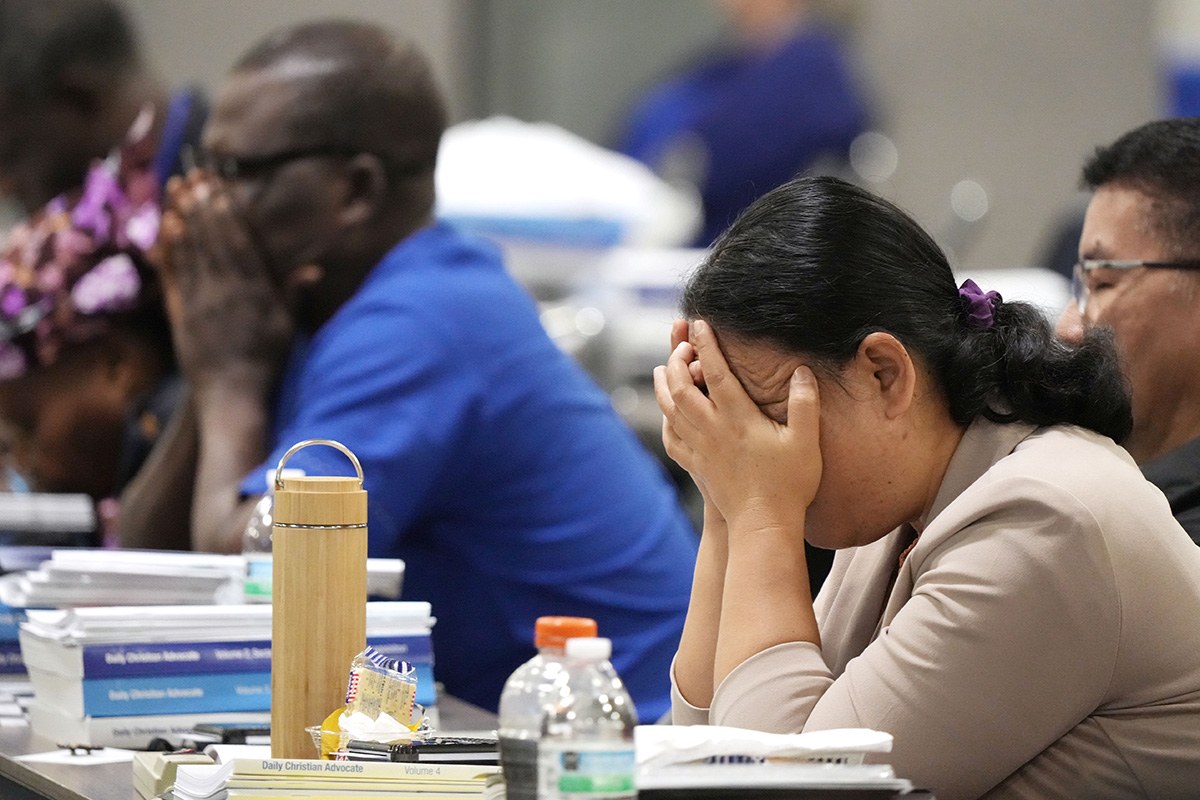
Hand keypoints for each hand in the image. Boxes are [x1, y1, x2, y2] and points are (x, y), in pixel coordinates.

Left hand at [155, 172, 301, 395]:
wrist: (234, 396)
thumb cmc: (267, 363)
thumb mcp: (288, 328)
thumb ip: (293, 294)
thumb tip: (313, 270)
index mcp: (256, 290)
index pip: (240, 241)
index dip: (229, 210)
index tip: (222, 186)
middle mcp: (227, 290)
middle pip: (213, 238)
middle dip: (204, 203)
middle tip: (197, 173)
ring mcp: (201, 300)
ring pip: (191, 249)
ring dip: (184, 215)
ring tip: (179, 187)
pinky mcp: (181, 313)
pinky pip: (174, 273)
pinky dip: (170, 248)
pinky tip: (167, 226)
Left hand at [653, 319, 822, 531]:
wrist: (763, 524)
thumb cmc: (789, 484)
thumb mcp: (806, 441)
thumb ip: (804, 403)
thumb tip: (801, 371)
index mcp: (738, 418)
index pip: (716, 372)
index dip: (706, 344)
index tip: (699, 323)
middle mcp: (713, 430)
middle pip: (681, 387)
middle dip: (677, 361)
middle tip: (682, 347)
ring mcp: (701, 448)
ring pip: (670, 410)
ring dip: (663, 386)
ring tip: (662, 369)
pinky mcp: (696, 466)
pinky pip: (671, 438)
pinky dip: (665, 420)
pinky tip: (668, 414)